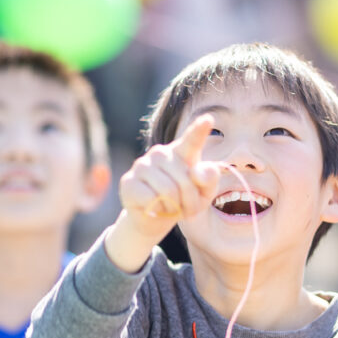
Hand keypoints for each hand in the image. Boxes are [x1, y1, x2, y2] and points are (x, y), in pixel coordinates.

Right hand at [106, 114, 220, 271]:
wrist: (155, 219)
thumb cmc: (183, 201)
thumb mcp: (204, 192)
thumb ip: (209, 179)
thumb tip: (198, 172)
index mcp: (182, 151)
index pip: (192, 140)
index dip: (199, 130)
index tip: (208, 119)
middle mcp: (160, 153)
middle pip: (184, 179)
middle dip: (190, 201)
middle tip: (187, 210)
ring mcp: (142, 165)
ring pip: (168, 190)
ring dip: (174, 208)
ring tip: (171, 209)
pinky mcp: (128, 182)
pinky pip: (151, 199)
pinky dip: (158, 210)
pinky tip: (155, 208)